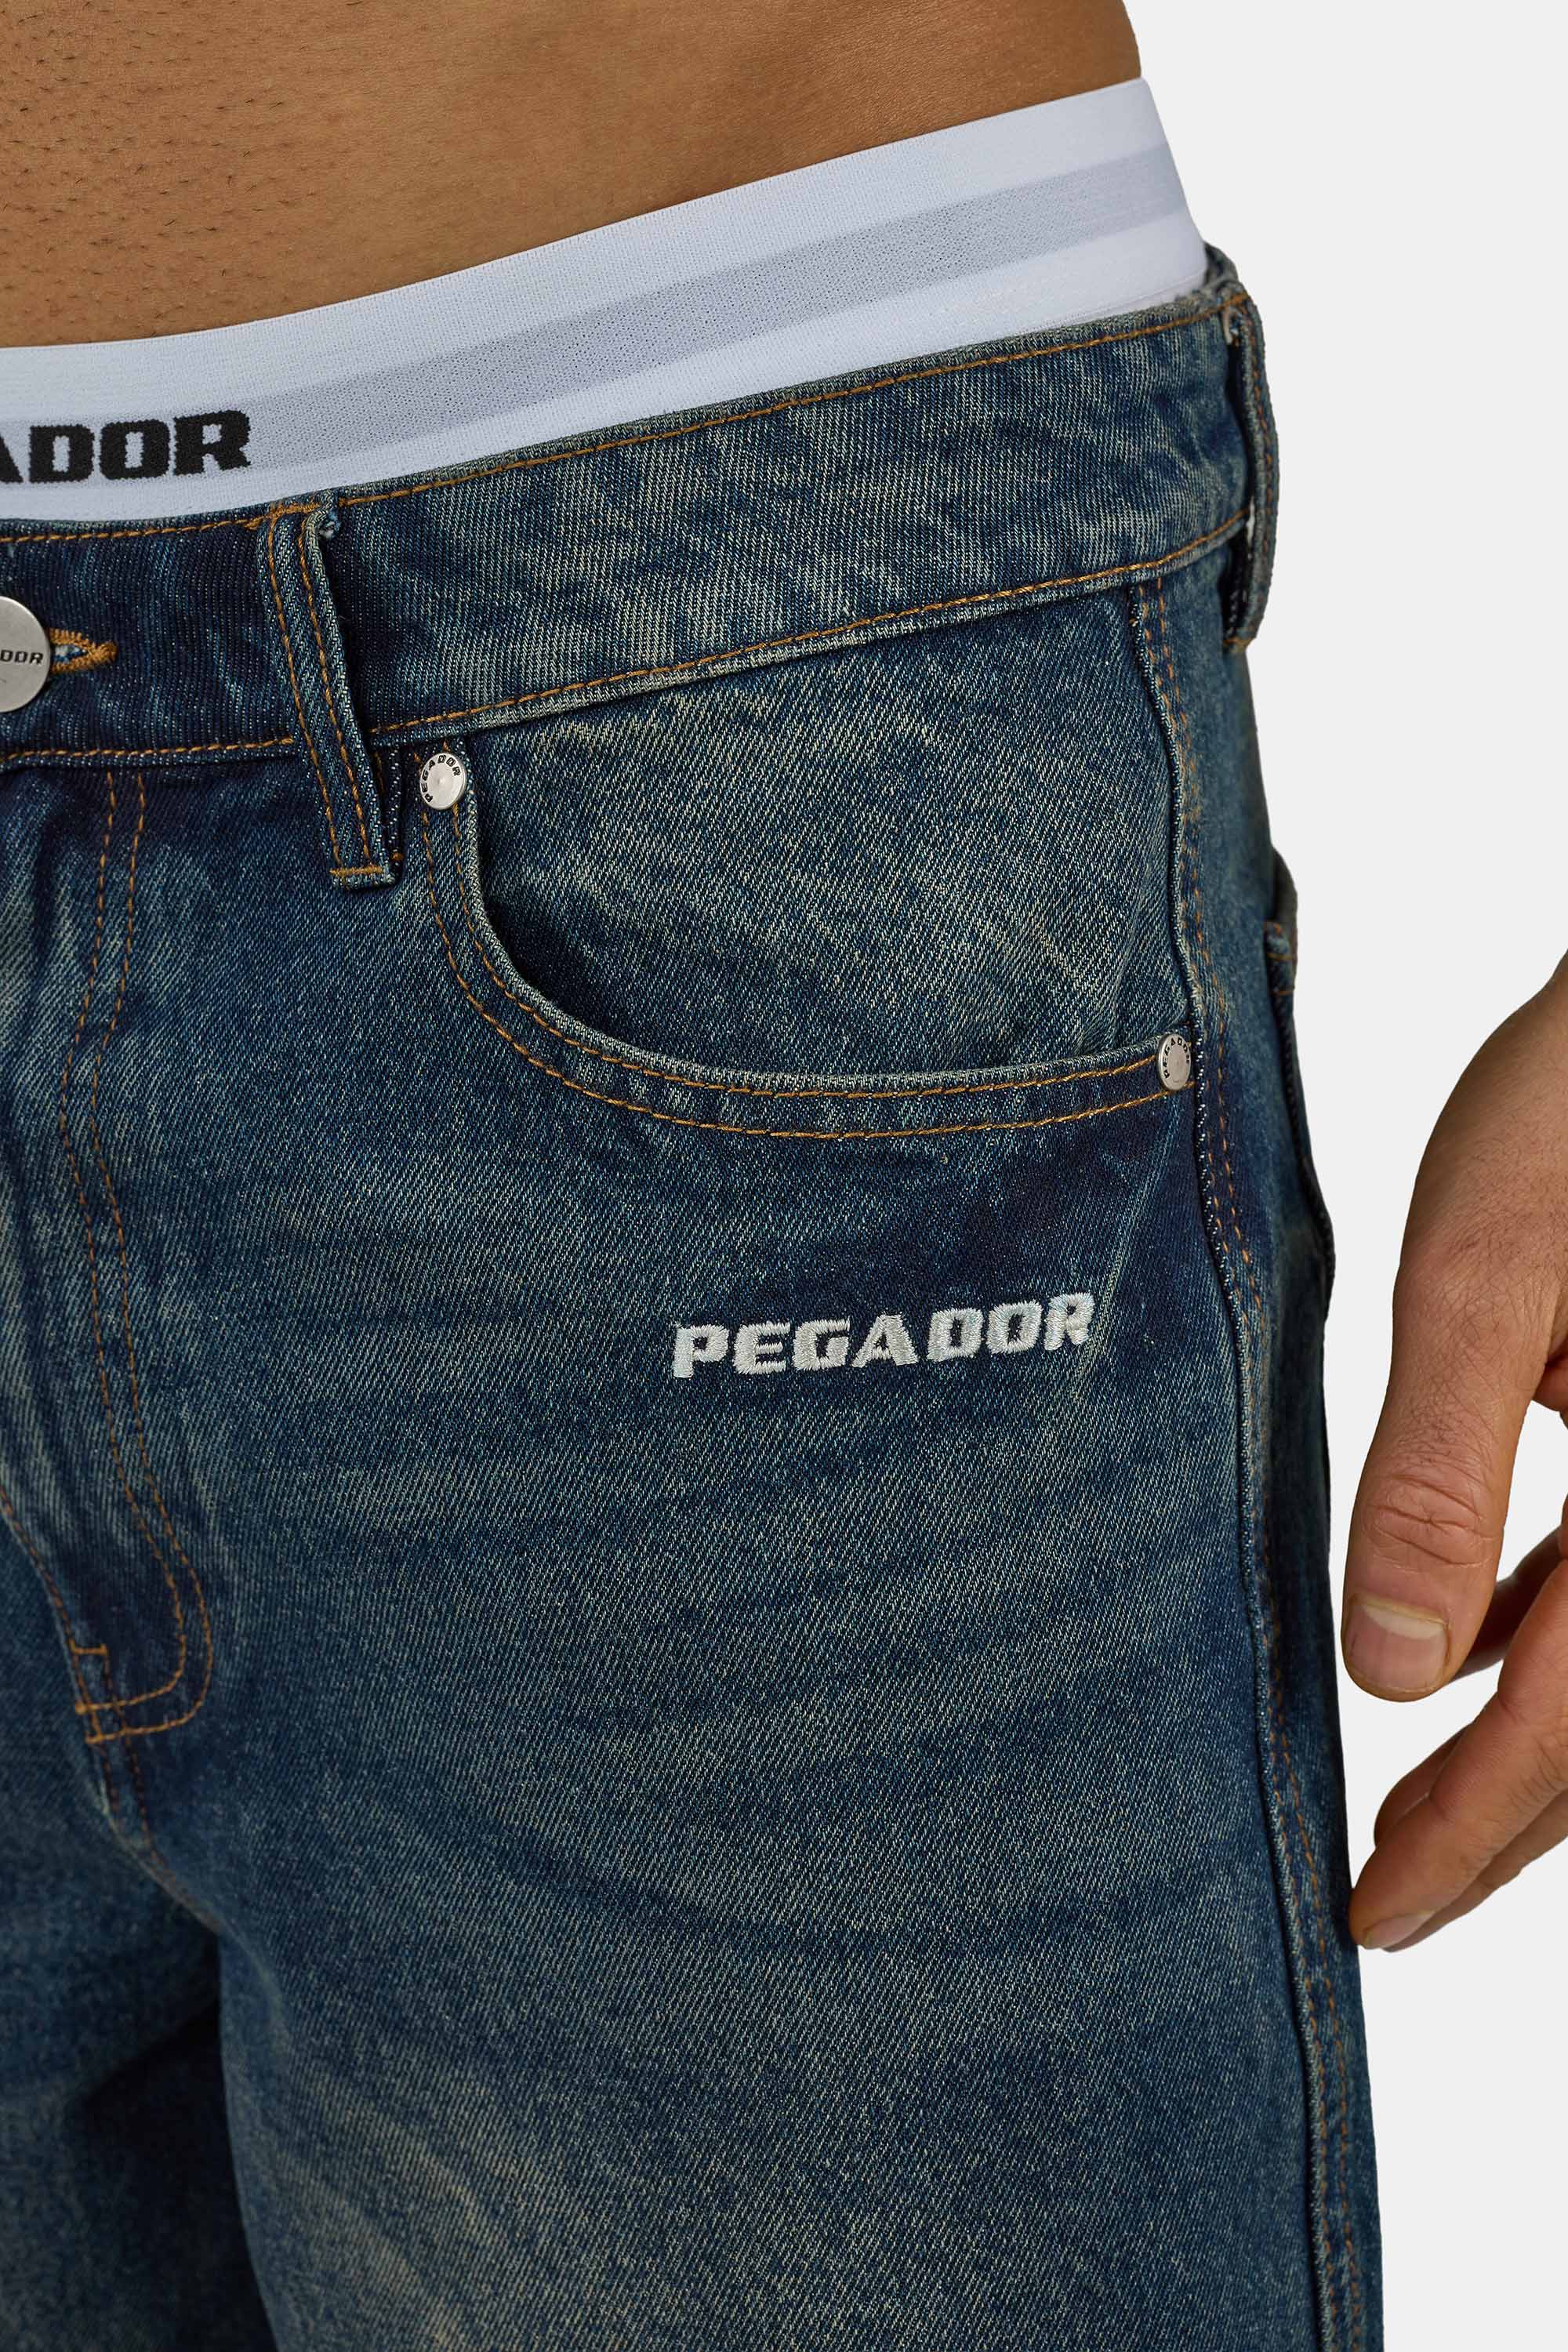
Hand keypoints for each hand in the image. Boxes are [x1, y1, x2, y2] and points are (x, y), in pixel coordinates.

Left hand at [1341, 958, 1567, 1951]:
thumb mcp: (1487, 1275)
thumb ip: (1444, 1475)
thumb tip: (1393, 1676)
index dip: (1467, 1835)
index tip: (1368, 1917)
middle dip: (1498, 1829)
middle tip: (1381, 1906)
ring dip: (1531, 1750)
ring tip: (1416, 1814)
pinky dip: (1560, 1638)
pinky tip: (1486, 1650)